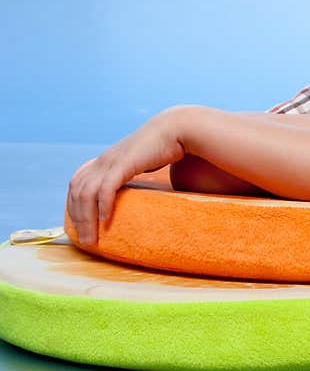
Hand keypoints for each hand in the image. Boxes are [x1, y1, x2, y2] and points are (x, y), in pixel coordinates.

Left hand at [66, 107, 187, 244]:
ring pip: (87, 193)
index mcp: (105, 160)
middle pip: (77, 191)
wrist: (175, 129)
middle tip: (86, 240)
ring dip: (87, 218)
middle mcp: (103, 160)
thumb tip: (134, 192)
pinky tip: (106, 220)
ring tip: (93, 238)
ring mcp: (111, 161)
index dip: (74, 205)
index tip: (80, 224)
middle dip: (77, 218)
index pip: (77, 183)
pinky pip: (106, 188)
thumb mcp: (140, 161)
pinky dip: (103, 205)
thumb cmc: (163, 147)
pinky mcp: (124, 164)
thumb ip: (131, 173)